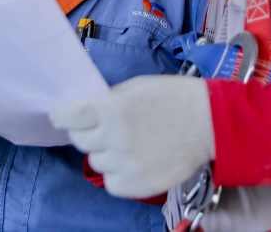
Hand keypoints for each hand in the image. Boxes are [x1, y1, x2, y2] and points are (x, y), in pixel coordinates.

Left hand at [49, 75, 214, 198]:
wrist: (211, 123)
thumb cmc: (175, 98)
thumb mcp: (136, 87)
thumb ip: (108, 100)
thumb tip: (85, 111)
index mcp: (112, 108)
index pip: (68, 116)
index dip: (60, 115)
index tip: (59, 115)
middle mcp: (116, 137)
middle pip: (79, 140)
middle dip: (85, 132)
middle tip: (101, 127)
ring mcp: (127, 163)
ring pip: (95, 161)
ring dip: (104, 152)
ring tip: (126, 143)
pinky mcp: (139, 183)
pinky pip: (111, 182)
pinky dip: (116, 173)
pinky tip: (132, 160)